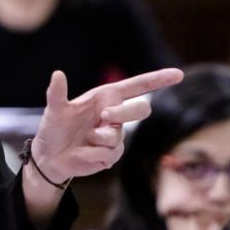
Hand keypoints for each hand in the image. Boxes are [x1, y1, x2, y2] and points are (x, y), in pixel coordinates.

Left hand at [31, 68, 183, 182]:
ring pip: (118, 136)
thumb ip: (57, 93)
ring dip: (98, 138)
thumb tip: (57, 74)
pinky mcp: (113, 154)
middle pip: (141, 109)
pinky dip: (93, 153)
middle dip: (123, 113)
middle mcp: (114, 114)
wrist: (51, 156)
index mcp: (105, 97)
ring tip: (83, 138)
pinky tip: (82, 152)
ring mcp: (116, 135)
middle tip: (103, 117)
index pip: (137, 86)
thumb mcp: (54, 110)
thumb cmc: (53, 128)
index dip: (158, 79)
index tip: (179, 74)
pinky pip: (110, 153)